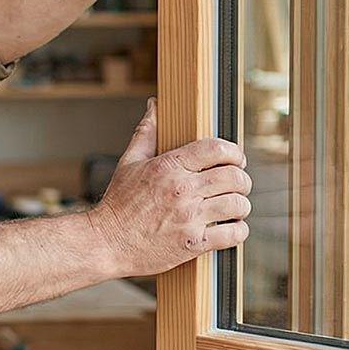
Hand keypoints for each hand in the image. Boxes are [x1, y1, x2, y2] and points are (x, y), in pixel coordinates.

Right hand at [84, 98, 252, 276]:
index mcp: (169, 167)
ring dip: (241, 205)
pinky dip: (238, 231)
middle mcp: (182, 190)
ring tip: (235, 207)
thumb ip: (146, 132)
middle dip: (242, 179)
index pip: (216, 149)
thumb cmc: (118, 203)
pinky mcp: (193, 243)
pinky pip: (232, 235)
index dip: (234, 152)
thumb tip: (154, 106)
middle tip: (238, 184)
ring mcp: (189, 218)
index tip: (235, 159)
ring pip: (237, 205)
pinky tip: (231, 228)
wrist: (107, 242)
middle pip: (234, 177)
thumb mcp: (129, 162)